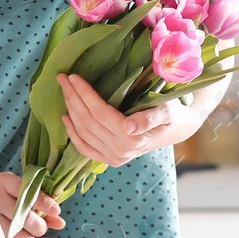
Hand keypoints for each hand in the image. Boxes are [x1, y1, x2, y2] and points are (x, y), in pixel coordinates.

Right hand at [0, 170, 64, 237]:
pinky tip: (16, 231)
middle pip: (23, 216)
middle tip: (42, 226)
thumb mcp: (19, 189)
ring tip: (29, 229)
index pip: (27, 191)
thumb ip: (41, 202)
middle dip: (39, 225)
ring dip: (28, 234)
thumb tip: (60, 223)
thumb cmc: (2, 192)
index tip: (56, 211)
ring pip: (16, 232)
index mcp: (5, 182)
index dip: (43, 202)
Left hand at [56, 73, 204, 166]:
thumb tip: (128, 127)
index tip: (73, 76)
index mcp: (133, 139)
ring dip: (70, 110)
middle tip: (62, 78)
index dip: (84, 94)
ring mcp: (113, 158)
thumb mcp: (166, 110)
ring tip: (64, 90)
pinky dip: (72, 134)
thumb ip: (149, 118)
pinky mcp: (109, 160)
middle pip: (88, 121)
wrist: (176, 130)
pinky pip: (84, 148)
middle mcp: (121, 152)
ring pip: (83, 132)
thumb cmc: (171, 113)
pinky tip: (65, 118)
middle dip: (73, 98)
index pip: (100, 112)